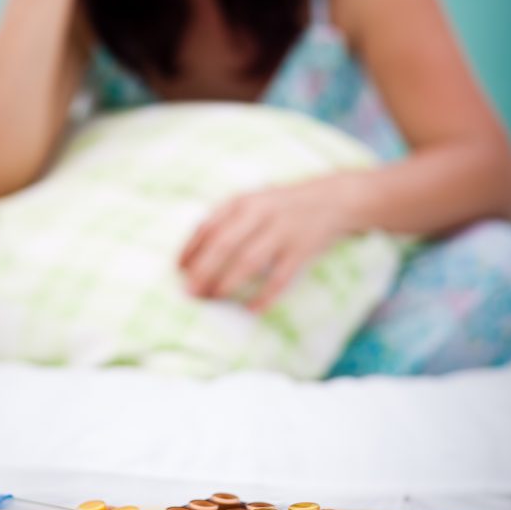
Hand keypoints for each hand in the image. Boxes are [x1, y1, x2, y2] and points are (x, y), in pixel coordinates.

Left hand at [178, 176, 357, 312]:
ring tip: (213, 298)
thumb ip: (224, 223)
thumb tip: (190, 258)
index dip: (190, 249)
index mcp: (242, 201)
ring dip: (228, 282)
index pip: (208, 225)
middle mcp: (260, 213)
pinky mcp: (302, 250)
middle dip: (203, 270)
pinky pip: (280, 278)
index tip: (178, 270)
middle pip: (224, 245)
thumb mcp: (250, 202)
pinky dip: (264, 296)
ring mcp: (282, 231)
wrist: (331, 199)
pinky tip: (251, 310)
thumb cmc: (279, 206)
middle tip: (189, 292)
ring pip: (249, 261)